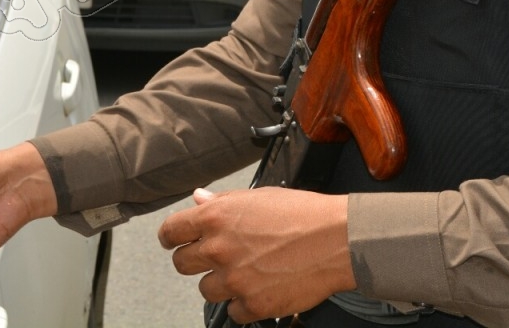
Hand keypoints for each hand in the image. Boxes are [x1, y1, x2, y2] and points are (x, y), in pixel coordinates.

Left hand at [158, 187, 354, 323]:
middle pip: (182, 264)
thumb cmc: (302, 214)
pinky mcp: (253, 304)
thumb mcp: (257, 196)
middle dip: (195, 261)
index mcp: (216, 217)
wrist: (337, 240)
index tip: (174, 241)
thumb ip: (222, 202)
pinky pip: (233, 312)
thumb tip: (198, 198)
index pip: (171, 231)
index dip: (171, 237)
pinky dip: (244, 304)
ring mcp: (234, 279)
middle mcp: (219, 248)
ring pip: (206, 290)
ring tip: (246, 272)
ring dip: (221, 284)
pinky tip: (260, 288)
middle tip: (215, 258)